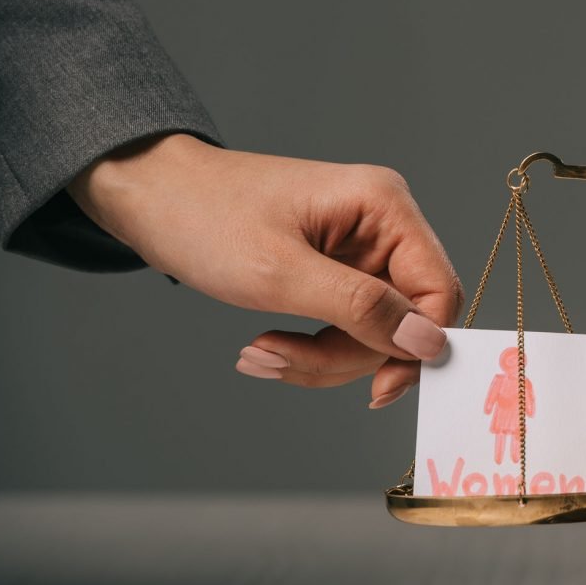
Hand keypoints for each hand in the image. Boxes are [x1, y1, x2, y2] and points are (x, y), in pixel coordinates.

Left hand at [70, 135, 462, 404]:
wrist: (148, 196)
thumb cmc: (204, 215)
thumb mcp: (280, 273)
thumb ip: (361, 309)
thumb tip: (428, 342)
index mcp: (384, 206)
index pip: (437, 289)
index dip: (417, 345)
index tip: (379, 388)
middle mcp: (383, 224)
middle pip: (405, 319)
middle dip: (347, 354)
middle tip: (283, 359)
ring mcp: (360, 248)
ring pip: (375, 332)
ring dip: (321, 357)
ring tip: (261, 354)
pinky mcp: (337, 270)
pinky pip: (347, 326)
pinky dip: (311, 347)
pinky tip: (267, 347)